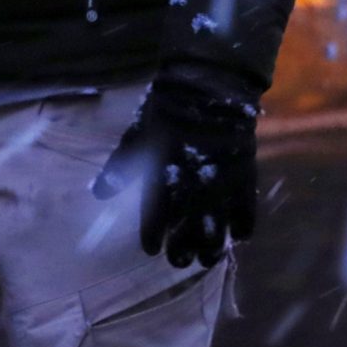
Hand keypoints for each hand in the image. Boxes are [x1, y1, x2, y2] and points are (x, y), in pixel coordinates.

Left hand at [92, 74, 259, 267]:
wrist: (209, 86)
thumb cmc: (166, 110)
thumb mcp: (137, 135)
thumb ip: (120, 167)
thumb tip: (99, 195)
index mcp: (162, 173)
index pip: (155, 215)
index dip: (152, 235)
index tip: (151, 250)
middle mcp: (192, 183)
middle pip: (187, 228)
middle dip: (182, 249)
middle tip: (178, 261)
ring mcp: (221, 181)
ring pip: (217, 226)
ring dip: (211, 246)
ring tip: (207, 260)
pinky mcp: (244, 175)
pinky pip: (247, 208)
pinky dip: (244, 224)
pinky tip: (240, 237)